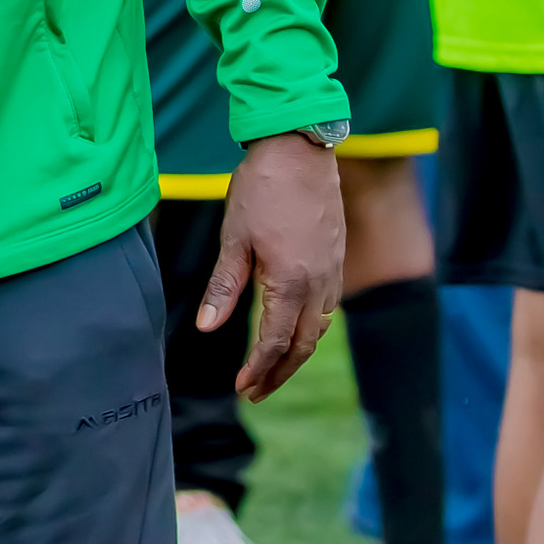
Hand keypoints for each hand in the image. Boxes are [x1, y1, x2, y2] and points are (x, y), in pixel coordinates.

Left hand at [203, 131, 344, 399]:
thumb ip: (224, 287)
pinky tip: (295, 331)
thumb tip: (206, 329)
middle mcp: (321, 285)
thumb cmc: (262, 190)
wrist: (300, 151)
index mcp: (293, 283)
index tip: (242, 388)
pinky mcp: (337, 260)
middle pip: (303, 345)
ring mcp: (333, 274)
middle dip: (279, 372)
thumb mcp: (234, 238)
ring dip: (296, 354)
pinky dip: (311, 329)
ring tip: (272, 370)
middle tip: (255, 393)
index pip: (277, 342)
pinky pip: (328, 309)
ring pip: (319, 330)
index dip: (260, 369)